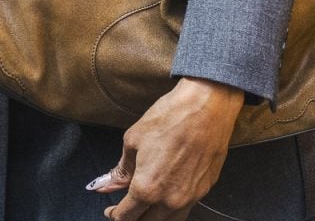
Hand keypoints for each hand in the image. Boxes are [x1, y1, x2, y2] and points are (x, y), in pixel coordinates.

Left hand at [88, 77, 243, 219]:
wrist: (208, 106)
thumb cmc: (170, 118)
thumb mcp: (134, 140)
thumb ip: (121, 170)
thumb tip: (106, 185)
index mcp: (147, 189)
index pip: (126, 216)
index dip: (114, 215)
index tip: (111, 211)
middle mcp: (170, 200)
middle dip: (133, 218)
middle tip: (125, 209)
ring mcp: (190, 197)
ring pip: (167, 220)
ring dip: (153, 217)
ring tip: (144, 206)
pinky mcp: (205, 189)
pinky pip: (185, 209)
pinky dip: (171, 209)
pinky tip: (166, 196)